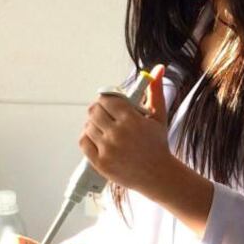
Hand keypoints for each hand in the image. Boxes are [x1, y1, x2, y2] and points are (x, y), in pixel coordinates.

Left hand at [79, 64, 171, 191]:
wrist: (159, 175)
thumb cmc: (158, 145)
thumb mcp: (159, 116)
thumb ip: (155, 90)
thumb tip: (158, 68)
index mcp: (131, 120)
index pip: (107, 99)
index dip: (108, 99)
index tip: (112, 103)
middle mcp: (118, 134)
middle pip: (94, 111)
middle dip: (99, 110)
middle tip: (106, 114)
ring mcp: (108, 149)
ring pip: (88, 126)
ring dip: (94, 124)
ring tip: (105, 128)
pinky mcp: (100, 163)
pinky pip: (83, 142)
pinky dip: (88, 138)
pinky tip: (98, 139)